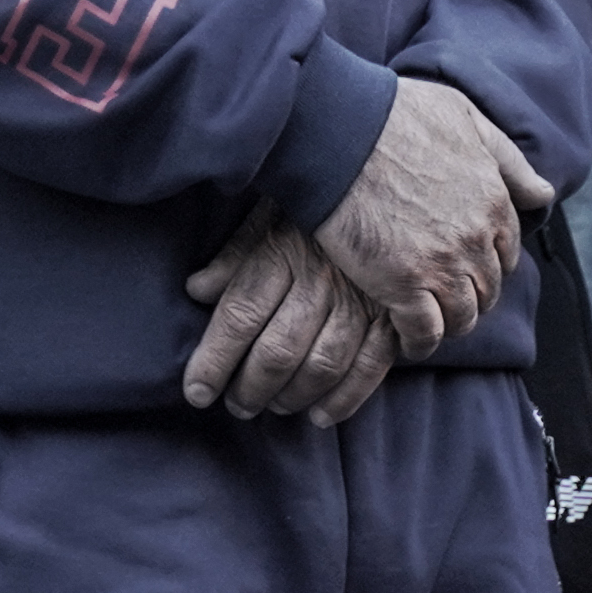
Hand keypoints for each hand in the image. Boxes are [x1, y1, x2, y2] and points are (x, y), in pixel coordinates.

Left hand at [182, 215, 401, 423]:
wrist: (392, 177)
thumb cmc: (321, 202)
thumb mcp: (271, 212)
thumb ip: (236, 254)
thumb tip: (196, 290)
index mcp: (283, 251)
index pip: (239, 316)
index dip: (214, 361)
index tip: (197, 392)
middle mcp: (320, 279)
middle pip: (278, 351)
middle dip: (251, 389)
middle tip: (237, 406)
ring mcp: (361, 299)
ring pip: (321, 366)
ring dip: (292, 397)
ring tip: (274, 407)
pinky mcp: (395, 315)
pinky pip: (369, 368)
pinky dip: (344, 400)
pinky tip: (320, 414)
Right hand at [310, 75, 536, 355]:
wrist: (340, 130)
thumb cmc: (396, 115)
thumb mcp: (466, 118)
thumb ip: (507, 159)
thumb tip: (544, 193)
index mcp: (494, 201)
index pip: (506, 253)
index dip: (487, 262)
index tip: (465, 265)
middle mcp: (476, 239)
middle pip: (487, 290)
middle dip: (470, 295)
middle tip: (443, 296)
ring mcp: (442, 266)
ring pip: (463, 318)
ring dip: (449, 323)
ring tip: (428, 321)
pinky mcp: (404, 287)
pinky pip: (426, 334)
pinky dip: (420, 343)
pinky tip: (407, 340)